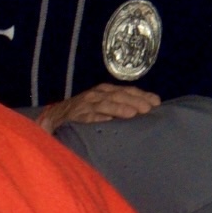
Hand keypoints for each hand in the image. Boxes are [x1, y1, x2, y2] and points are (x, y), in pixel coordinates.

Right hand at [35, 83, 160, 128]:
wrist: (54, 118)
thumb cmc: (85, 113)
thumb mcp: (103, 105)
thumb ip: (121, 106)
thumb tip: (146, 111)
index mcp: (105, 91)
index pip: (127, 91)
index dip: (142, 95)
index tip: (156, 102)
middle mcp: (96, 95)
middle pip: (118, 96)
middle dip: (135, 101)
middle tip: (148, 110)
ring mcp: (85, 105)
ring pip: (105, 105)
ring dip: (119, 109)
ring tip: (132, 114)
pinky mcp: (75, 117)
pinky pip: (87, 117)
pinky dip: (98, 118)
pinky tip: (107, 121)